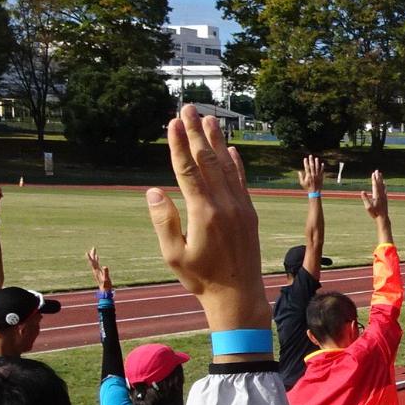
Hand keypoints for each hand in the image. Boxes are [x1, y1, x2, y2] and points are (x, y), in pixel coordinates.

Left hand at [87, 246, 112, 292]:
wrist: (105, 291)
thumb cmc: (106, 285)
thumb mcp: (106, 279)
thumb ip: (105, 272)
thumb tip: (105, 266)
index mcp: (96, 271)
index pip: (92, 263)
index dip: (90, 258)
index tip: (87, 252)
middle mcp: (95, 270)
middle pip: (93, 261)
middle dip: (92, 254)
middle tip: (93, 248)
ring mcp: (97, 271)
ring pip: (94, 262)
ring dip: (94, 257)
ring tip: (94, 251)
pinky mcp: (99, 272)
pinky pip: (97, 264)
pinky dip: (97, 260)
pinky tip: (98, 258)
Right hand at [146, 107, 266, 333]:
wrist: (238, 296)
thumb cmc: (201, 279)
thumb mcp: (174, 254)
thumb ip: (164, 221)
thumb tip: (154, 190)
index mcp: (204, 213)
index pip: (188, 170)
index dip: (178, 145)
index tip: (171, 123)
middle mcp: (226, 205)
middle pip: (208, 160)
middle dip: (195, 132)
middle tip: (187, 108)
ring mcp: (241, 208)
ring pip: (227, 166)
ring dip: (216, 141)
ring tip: (208, 118)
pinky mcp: (250, 213)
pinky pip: (242, 181)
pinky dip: (236, 163)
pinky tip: (230, 149)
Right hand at [298, 155, 323, 193]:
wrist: (314, 192)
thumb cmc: (307, 187)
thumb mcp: (302, 183)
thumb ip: (300, 177)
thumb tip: (299, 171)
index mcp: (308, 176)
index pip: (306, 167)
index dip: (306, 162)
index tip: (305, 158)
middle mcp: (313, 175)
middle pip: (312, 166)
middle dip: (311, 160)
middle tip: (311, 156)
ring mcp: (317, 176)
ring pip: (317, 168)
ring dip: (317, 162)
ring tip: (316, 158)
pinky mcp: (321, 177)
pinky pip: (322, 171)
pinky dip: (322, 167)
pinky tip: (322, 164)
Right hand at [361, 168, 387, 221]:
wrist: (383, 218)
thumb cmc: (374, 213)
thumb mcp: (368, 207)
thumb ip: (365, 199)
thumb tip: (362, 192)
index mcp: (377, 196)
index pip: (375, 185)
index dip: (374, 179)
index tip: (373, 173)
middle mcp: (381, 195)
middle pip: (379, 184)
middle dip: (378, 177)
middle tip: (377, 170)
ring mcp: (384, 196)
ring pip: (382, 186)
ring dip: (381, 179)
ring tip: (380, 174)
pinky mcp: (385, 198)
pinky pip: (384, 189)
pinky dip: (384, 185)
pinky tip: (384, 183)